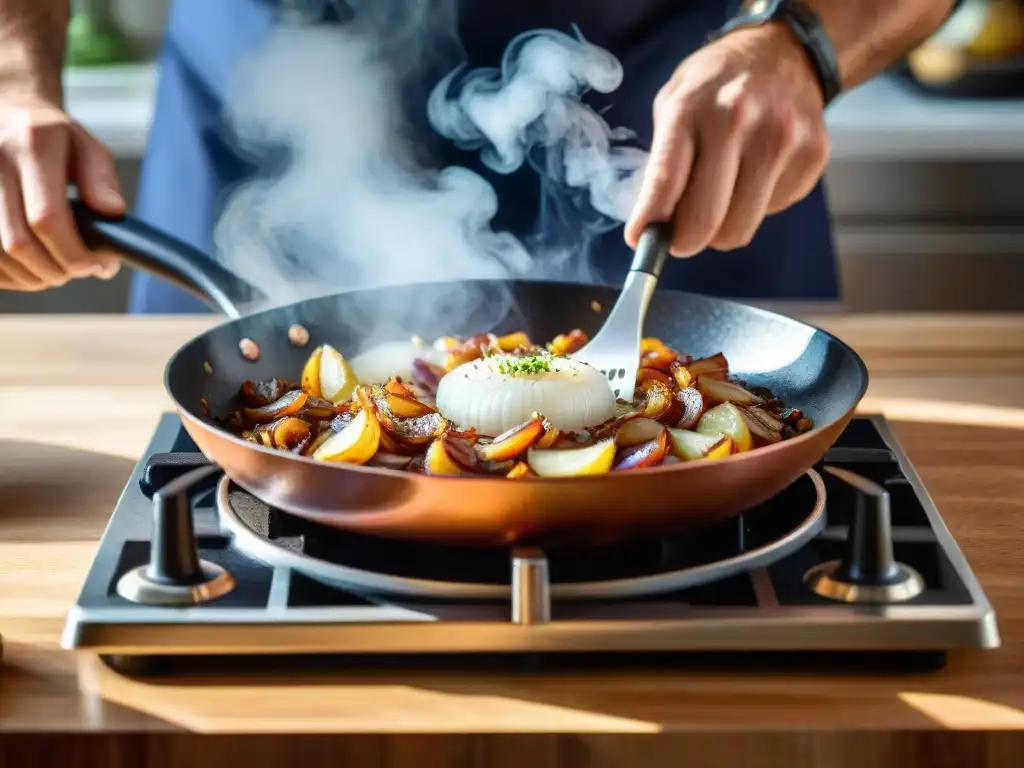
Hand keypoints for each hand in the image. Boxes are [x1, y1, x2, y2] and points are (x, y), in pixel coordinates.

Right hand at [0, 92, 124, 290]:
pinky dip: (8, 273)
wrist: (4, 112)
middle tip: (80, 270)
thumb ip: (101, 180)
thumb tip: (114, 212)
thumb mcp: (86, 146)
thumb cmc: (51, 136)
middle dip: (56, 270)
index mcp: (32, 143)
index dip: (75, 254)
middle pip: (18, 242)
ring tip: (57, 270)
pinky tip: (30, 269)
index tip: (100, 265)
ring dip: (31, 277)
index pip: (47, 218)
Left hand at [625, 25, 830, 256]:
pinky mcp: (812, 154)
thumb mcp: (673, 105)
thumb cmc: (715, 86)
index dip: (651, 224)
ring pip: (739, 228)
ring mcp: (782, 137)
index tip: (642, 242)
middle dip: (686, 239)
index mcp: (691, 108)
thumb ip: (662, 163)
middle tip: (680, 234)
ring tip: (721, 194)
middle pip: (706, 221)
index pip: (666, 182)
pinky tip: (756, 173)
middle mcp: (738, 120)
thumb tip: (654, 228)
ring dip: (722, 227)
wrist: (784, 52)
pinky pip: (771, 212)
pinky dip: (756, 205)